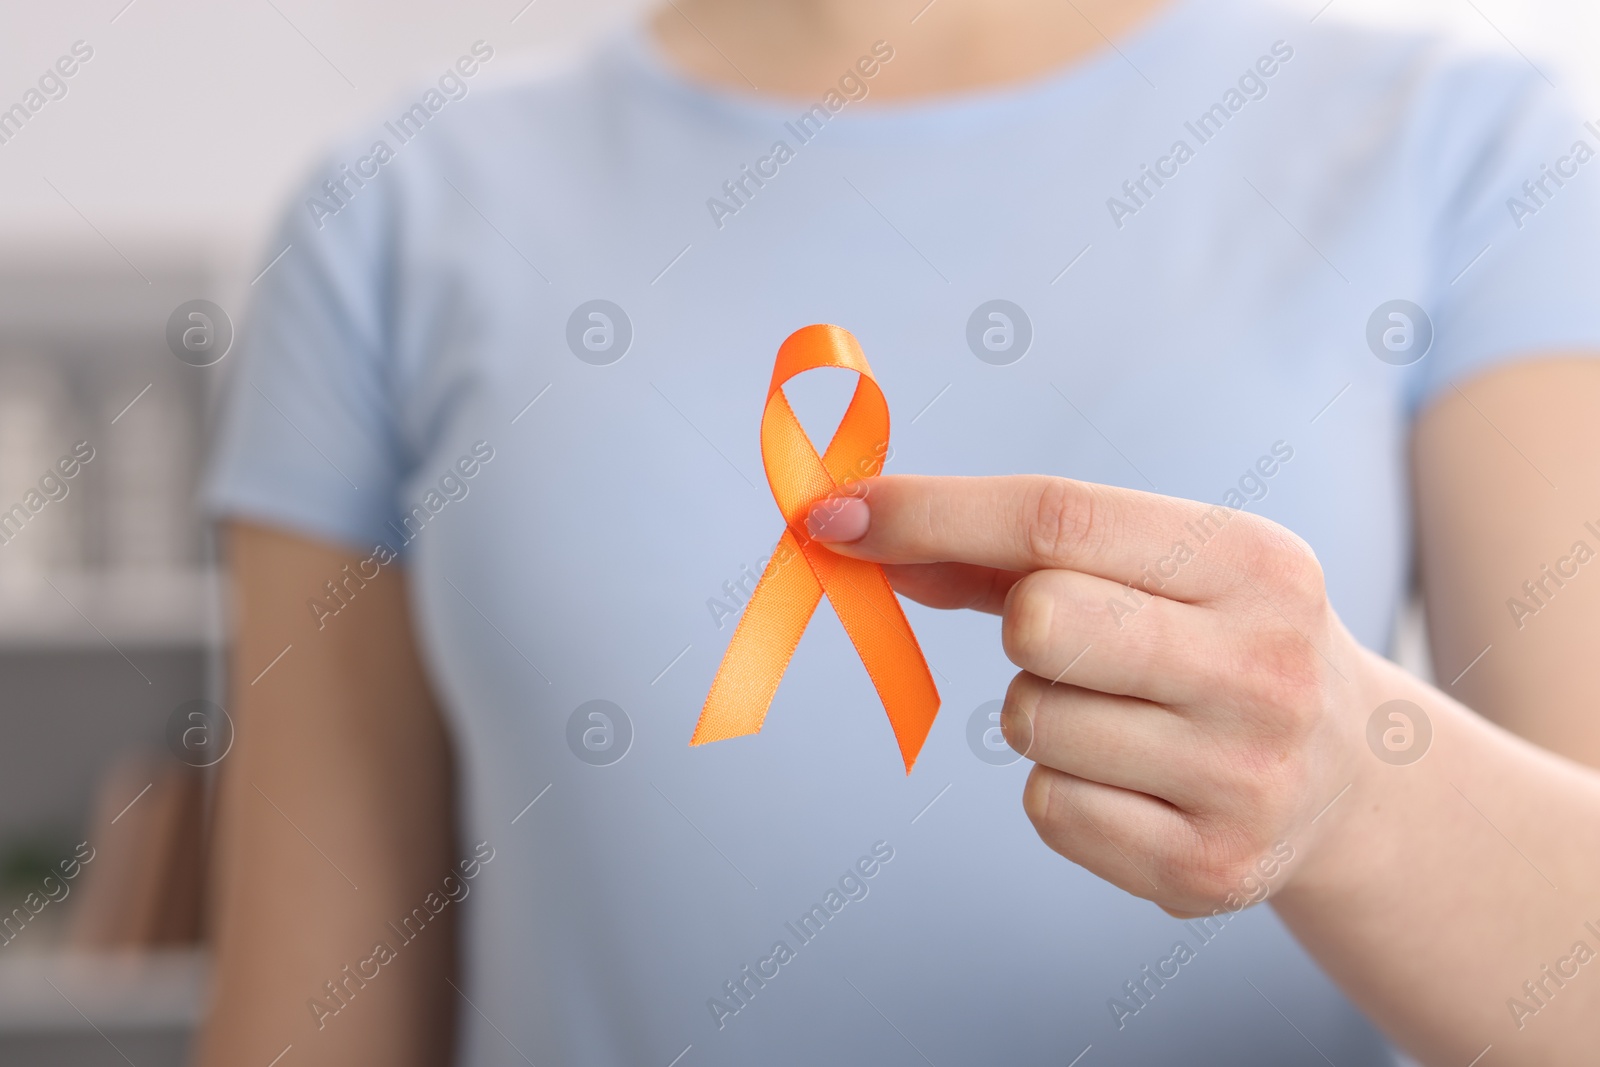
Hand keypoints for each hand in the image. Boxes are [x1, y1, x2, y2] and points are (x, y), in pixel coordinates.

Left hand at [809, 474, 1378, 916]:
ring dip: (1039, 713)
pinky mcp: (1211, 870)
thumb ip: (1010, 552)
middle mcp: (1264, 668)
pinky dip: (1062, 787)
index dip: (930, 511)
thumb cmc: (1217, 641)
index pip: (1058, 516)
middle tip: (1067, 640)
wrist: (1352, 775)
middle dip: (1020, 626)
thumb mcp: (1157, 570)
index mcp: (1253, 563)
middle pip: (1040, 621)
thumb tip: (864, 535)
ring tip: (1122, 714)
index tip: (837, 516)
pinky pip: (1049, 808)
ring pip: (1028, 723)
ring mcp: (1245, 779)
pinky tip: (1134, 779)